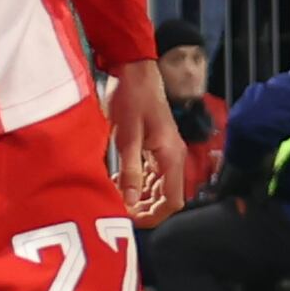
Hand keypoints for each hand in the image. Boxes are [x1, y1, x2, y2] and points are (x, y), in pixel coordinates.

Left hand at [103, 58, 180, 212]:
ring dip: (140, 197)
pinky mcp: (157, 148)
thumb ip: (129, 171)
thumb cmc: (132, 98)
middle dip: (145, 209)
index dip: (153, 216)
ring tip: (115, 195)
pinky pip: (152, 176)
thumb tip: (129, 203)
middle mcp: (174, 158)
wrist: (134, 71)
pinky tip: (117, 180)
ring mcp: (166, 153)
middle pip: (166, 198)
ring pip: (159, 189)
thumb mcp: (127, 136)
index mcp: (171, 157)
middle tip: (118, 209)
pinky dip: (138, 184)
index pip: (172, 201)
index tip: (129, 219)